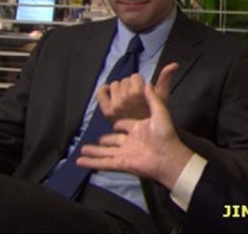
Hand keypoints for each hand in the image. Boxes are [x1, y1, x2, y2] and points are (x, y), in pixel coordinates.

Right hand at [77, 63, 192, 188]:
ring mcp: (124, 153)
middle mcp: (130, 141)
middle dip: (104, 139)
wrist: (168, 155)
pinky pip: (103, 162)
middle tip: (97, 139)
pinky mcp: (120, 163)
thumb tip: (148, 83)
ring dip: (93, 151)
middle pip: (113, 140)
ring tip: (82, 149)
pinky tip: (79, 161)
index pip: (124, 125)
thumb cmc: (166, 133)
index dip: (120, 122)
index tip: (115, 121)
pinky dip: (91, 162)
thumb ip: (153, 97)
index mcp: (138, 129)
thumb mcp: (160, 111)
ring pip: (104, 152)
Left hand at [96, 57, 173, 122]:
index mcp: (139, 93)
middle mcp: (126, 98)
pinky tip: (110, 93)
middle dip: (130, 86)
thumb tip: (174, 64)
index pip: (135, 76)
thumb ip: (166, 78)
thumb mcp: (162, 95)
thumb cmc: (155, 114)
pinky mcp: (107, 111)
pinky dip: (104, 90)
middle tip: (134, 97)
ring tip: (125, 98)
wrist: (146, 135)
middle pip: (124, 80)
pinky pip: (101, 92)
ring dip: (119, 89)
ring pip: (114, 85)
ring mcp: (115, 105)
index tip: (142, 92)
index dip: (139, 82)